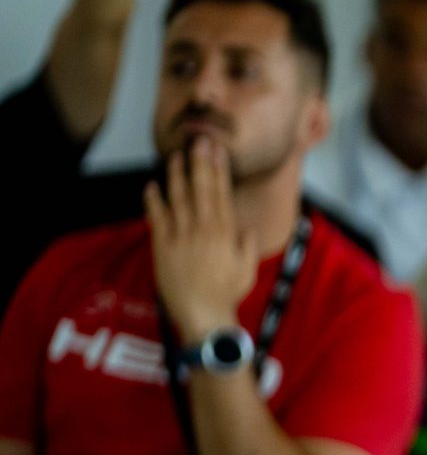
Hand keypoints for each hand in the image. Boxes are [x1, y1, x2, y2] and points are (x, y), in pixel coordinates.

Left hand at [145, 140, 255, 340]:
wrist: (203, 314)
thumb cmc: (227, 294)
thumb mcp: (247, 269)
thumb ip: (246, 245)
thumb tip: (245, 229)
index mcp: (225, 232)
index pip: (221, 193)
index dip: (219, 170)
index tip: (217, 151)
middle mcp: (204, 229)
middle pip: (201, 189)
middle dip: (199, 163)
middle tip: (198, 140)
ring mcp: (182, 236)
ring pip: (178, 198)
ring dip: (176, 175)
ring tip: (174, 156)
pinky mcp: (163, 246)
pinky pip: (157, 217)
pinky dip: (153, 200)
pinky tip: (151, 186)